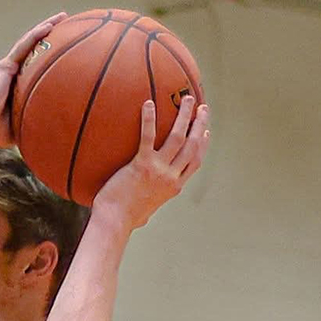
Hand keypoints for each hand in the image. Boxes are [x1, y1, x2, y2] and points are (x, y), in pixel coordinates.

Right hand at [0, 12, 71, 141]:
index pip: (39, 62)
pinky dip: (36, 35)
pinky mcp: (5, 66)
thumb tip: (63, 129)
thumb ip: (40, 119)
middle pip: (37, 47)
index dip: (52, 51)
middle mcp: (14, 72)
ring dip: (47, 27)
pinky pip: (23, 47)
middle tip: (69, 23)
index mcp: (20, 83)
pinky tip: (49, 27)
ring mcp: (9, 67)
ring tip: (63, 17)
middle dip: (52, 34)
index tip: (69, 44)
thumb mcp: (27, 123)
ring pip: (31, 41)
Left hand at [88, 94, 207, 229]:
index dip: (203, 145)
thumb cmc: (124, 219)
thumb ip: (149, 204)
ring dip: (185, 116)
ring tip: (187, 98)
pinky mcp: (142, 165)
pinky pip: (148, 137)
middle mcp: (171, 177)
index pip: (195, 162)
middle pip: (192, 146)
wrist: (114, 222)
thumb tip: (143, 211)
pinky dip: (150, 119)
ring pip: (179, 138)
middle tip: (203, 108)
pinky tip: (148, 103)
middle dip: (200, 125)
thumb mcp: (145, 213)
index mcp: (174, 187)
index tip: (206, 131)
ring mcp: (159, 170)